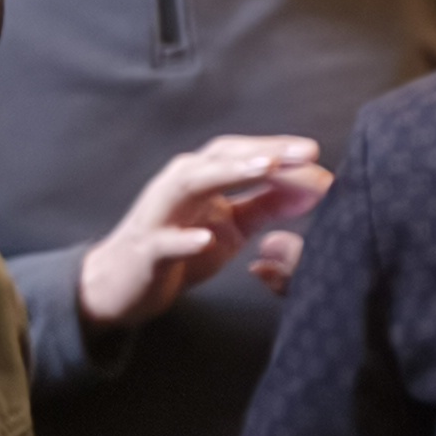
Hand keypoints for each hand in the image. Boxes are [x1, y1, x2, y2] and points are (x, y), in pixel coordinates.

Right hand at [75, 137, 333, 335]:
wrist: (120, 285)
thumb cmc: (180, 250)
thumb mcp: (232, 226)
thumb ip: (267, 204)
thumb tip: (314, 186)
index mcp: (202, 178)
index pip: (242, 153)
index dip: (278, 149)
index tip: (315, 151)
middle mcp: (179, 186)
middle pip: (221, 158)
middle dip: (264, 152)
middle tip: (305, 152)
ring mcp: (159, 215)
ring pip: (190, 185)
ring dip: (228, 174)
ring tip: (266, 169)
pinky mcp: (146, 249)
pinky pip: (163, 242)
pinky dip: (184, 239)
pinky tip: (205, 240)